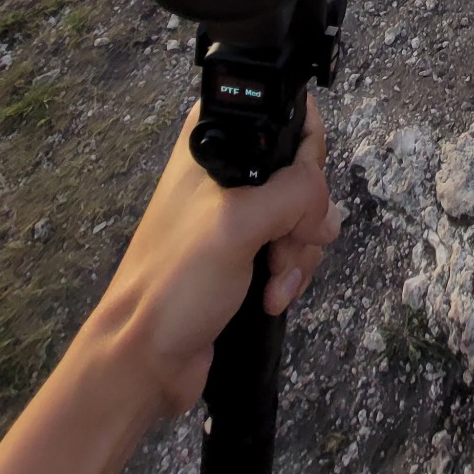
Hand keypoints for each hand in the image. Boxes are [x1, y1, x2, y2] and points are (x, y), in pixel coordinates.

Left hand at [94, 96, 339, 413]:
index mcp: (216, 140)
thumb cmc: (175, 280)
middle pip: (303, 173)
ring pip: (303, 215)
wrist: (147, 356)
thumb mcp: (238, 222)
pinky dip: (291, 272)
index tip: (298, 195)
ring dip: (297, 253)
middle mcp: (229, 169)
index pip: (289, 117)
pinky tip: (272, 295)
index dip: (306, 155)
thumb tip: (326, 209)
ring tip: (273, 282)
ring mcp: (238, 212)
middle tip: (279, 247)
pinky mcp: (246, 251)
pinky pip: (292, 248)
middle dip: (304, 218)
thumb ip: (294, 194)